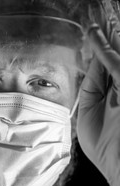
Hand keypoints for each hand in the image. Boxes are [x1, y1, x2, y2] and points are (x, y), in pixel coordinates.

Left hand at [77, 14, 119, 185]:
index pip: (107, 66)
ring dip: (110, 39)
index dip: (100, 50)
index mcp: (113, 94)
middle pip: (116, 59)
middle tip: (100, 20)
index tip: (93, 34)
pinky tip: (97, 37)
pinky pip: (116, 67)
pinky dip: (105, 52)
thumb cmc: (105, 147)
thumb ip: (91, 88)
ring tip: (101, 21)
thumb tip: (91, 65)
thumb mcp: (88, 114)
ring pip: (119, 59)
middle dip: (108, 39)